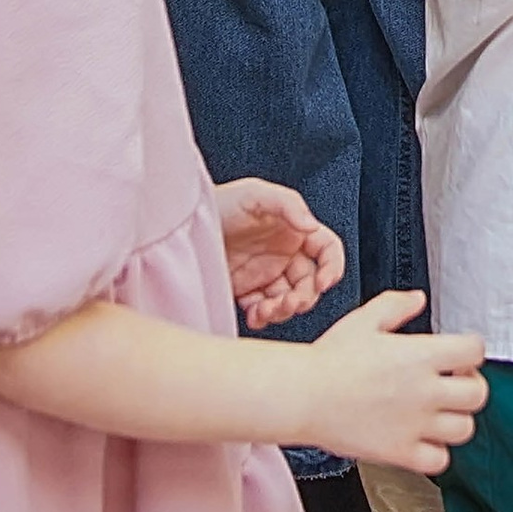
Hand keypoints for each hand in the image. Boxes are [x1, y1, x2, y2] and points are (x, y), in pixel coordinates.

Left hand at [216, 177, 344, 325]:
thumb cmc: (218, 202)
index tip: (323, 282)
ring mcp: (266, 274)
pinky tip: (254, 315)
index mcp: (293, 230)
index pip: (326, 250)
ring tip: (265, 310)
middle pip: (310, 283)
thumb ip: (288, 205)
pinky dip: (263, 318)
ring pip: (289, 300)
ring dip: (283, 311)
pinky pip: (264, 310)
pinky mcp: (247, 290)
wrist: (180, 226)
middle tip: (288, 303)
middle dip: (304, 297)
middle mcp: (283, 253)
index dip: (332, 267)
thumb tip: (311, 226)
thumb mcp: (254, 194)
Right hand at [299, 288, 487, 473]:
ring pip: (464, 429)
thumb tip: (417, 300)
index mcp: (421, 355)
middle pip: (478, 394)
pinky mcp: (400, 452)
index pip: (475, 351)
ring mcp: (415, 425)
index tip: (460, 354)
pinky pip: (439, 461)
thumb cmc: (329, 360)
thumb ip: (396, 305)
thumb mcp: (364, 318)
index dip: (470, 350)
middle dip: (471, 386)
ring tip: (441, 413)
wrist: (303, 395)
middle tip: (455, 383)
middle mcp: (425, 391)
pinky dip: (436, 452)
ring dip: (457, 420)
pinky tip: (422, 440)